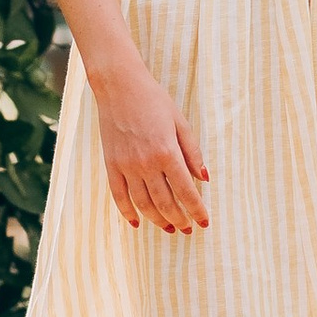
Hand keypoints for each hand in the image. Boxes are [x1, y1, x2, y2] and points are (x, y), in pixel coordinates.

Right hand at [89, 52, 209, 233]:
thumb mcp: (180, 122)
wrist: (119, 87)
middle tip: (189, 229)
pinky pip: (119, 197)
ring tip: (169, 228)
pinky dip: (128, 213)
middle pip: (165, 203)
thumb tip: (204, 178)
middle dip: (179, 220)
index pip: (186, 191)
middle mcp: (146, 164)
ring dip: (158, 220)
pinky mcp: (111, 166)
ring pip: (143, 204)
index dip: (197, 209)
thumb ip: (192, 152)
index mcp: (167, 152)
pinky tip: (138, 222)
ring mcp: (126, 167)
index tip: (205, 222)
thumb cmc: (154, 101)